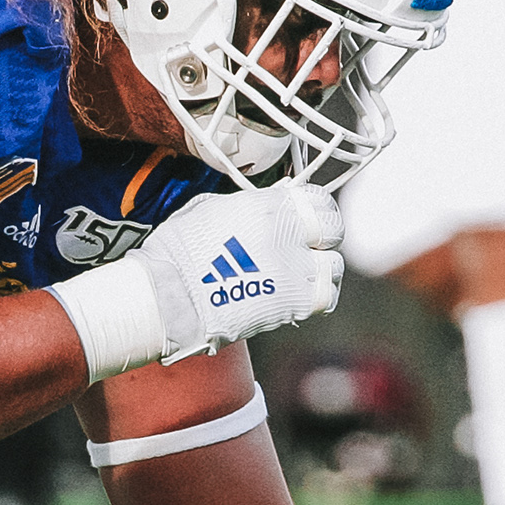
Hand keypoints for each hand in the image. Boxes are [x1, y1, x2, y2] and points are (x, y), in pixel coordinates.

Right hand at [61, 181, 345, 375]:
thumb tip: (274, 201)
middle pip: (334, 231)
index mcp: (270, 205)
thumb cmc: (180, 251)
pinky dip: (317, 298)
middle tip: (308, 249)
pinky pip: (325, 298)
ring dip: (322, 270)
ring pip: (334, 266)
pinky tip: (299, 299)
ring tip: (302, 277)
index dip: (318, 212)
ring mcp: (296, 268)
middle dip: (324, 239)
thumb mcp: (212, 208)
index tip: (311, 221)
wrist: (169, 296)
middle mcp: (290, 232)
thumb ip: (252, 205)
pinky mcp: (296, 303)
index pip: (320, 201)